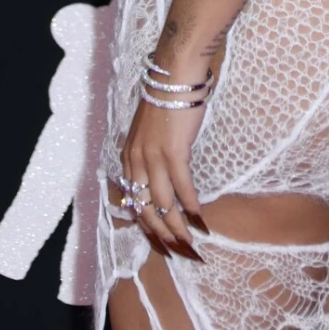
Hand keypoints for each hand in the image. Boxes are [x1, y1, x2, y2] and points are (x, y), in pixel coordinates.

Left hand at [120, 94, 207, 255]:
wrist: (175, 77)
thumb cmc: (167, 102)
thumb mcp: (149, 134)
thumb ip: (150, 157)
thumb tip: (163, 180)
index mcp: (129, 159)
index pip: (134, 204)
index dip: (149, 228)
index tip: (163, 245)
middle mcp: (136, 163)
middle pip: (146, 211)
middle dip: (163, 236)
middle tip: (180, 252)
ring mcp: (153, 159)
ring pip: (163, 205)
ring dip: (178, 228)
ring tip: (192, 244)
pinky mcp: (173, 153)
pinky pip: (182, 189)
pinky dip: (191, 208)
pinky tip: (200, 220)